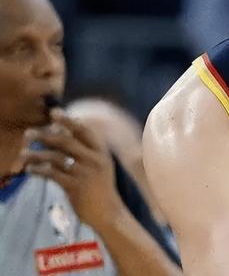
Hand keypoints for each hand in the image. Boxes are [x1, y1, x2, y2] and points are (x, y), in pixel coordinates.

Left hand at [21, 109, 123, 226]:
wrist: (108, 211)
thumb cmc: (100, 187)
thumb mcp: (100, 165)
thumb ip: (84, 151)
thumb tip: (62, 134)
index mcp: (101, 151)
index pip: (84, 130)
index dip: (68, 120)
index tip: (54, 112)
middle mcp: (94, 159)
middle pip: (66, 141)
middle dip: (45, 136)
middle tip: (29, 133)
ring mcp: (85, 173)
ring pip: (56, 158)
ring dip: (37, 154)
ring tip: (23, 154)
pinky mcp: (75, 186)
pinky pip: (52, 174)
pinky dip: (39, 171)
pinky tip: (30, 170)